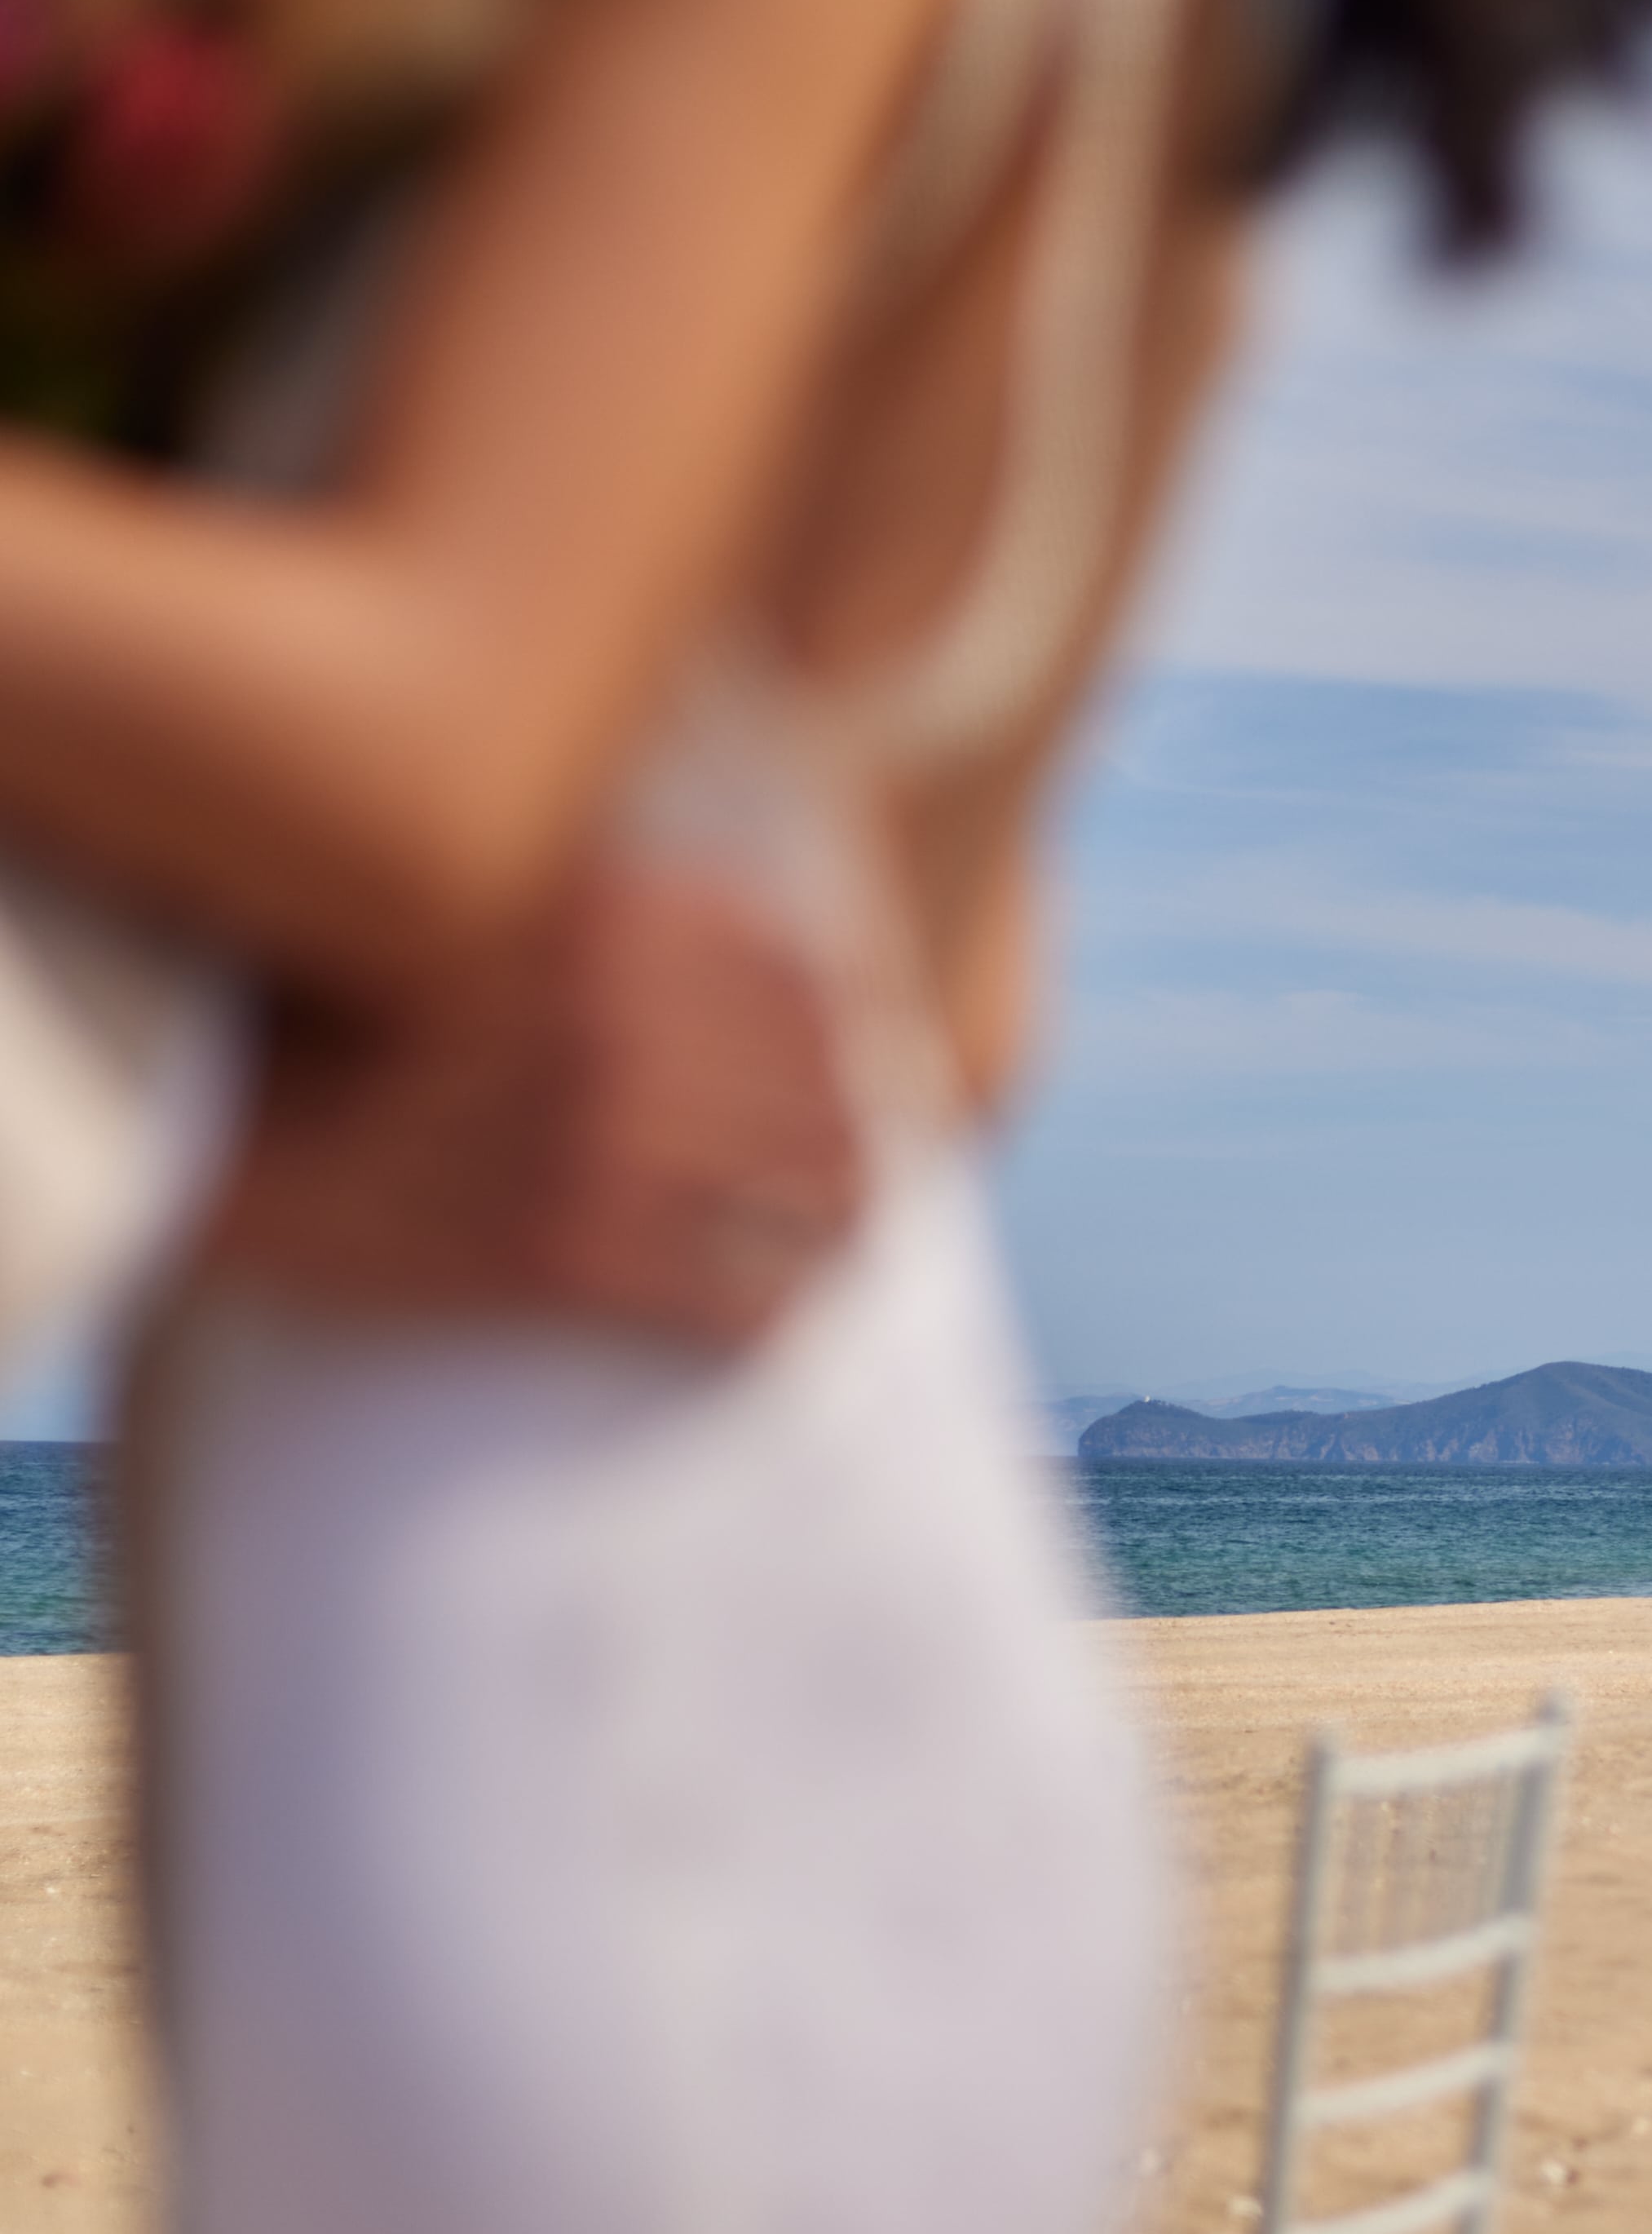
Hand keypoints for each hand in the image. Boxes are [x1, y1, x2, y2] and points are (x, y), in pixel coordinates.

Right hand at [201, 865, 864, 1346]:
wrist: (214, 1124)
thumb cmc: (348, 1008)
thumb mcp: (497, 908)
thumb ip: (632, 916)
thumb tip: (797, 967)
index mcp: (617, 914)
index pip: (815, 981)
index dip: (849, 1040)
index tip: (855, 1076)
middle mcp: (628, 1016)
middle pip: (832, 1092)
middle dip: (850, 1143)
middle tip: (854, 1181)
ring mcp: (602, 1139)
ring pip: (811, 1197)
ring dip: (834, 1231)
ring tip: (832, 1250)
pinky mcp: (565, 1257)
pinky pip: (737, 1300)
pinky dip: (771, 1319)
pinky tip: (772, 1325)